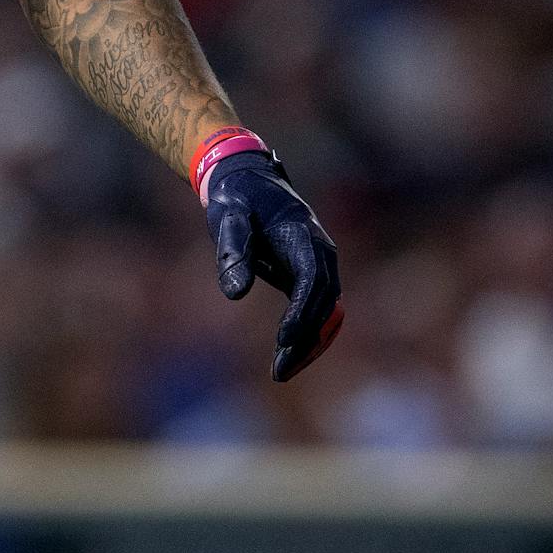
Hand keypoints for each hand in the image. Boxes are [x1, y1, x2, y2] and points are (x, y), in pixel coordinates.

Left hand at [203, 150, 343, 380]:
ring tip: (281, 372)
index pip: (311, 280)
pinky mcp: (310, 276)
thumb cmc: (235, 198)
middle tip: (279, 371)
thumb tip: (235, 295)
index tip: (284, 340)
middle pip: (324, 303)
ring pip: (325, 312)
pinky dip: (306, 334)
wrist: (247, 180)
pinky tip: (286, 357)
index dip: (302, 312)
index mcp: (304, 235)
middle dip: (305, 339)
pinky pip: (317, 311)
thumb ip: (232, 252)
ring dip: (309, 344)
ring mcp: (320, 265)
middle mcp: (321, 253)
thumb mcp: (227, 218)